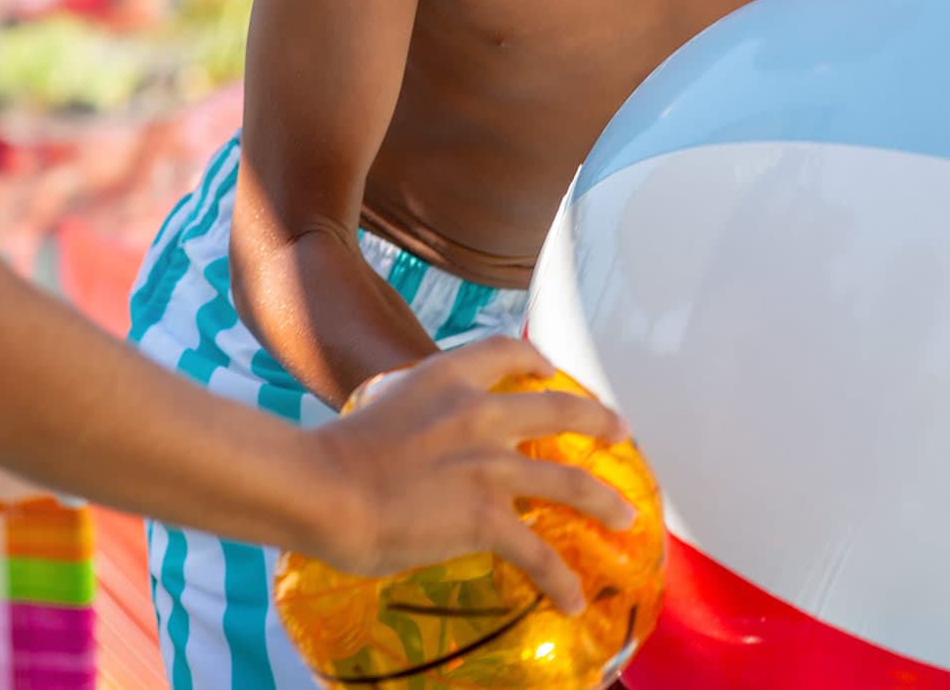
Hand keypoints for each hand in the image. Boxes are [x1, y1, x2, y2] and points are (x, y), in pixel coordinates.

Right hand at [302, 336, 635, 611]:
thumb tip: (426, 429)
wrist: (323, 488)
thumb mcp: (388, 402)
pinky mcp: (485, 516)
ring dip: (604, 502)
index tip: (548, 370)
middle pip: (561, 408)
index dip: (534, 359)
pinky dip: (561, 579)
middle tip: (621, 432)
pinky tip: (574, 598)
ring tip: (626, 516)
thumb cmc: (337, 453)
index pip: (507, 351)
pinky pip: (537, 553)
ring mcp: (489, 464)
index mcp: (452, 377)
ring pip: (570, 482)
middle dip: (600, 421)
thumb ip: (422, 408)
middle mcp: (482, 412)